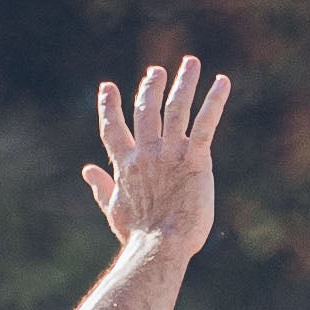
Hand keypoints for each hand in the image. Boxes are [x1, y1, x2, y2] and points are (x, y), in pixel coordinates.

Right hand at [78, 57, 231, 256]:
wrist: (161, 246)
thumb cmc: (139, 235)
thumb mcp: (114, 210)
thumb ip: (102, 187)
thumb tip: (87, 169)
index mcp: (125, 165)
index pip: (112, 128)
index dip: (108, 106)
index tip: (107, 86)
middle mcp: (146, 152)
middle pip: (146, 109)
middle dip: (150, 87)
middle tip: (156, 71)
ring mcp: (170, 153)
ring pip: (176, 108)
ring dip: (183, 83)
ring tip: (190, 63)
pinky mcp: (196, 159)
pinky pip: (205, 123)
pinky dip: (214, 101)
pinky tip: (222, 82)